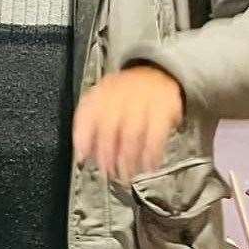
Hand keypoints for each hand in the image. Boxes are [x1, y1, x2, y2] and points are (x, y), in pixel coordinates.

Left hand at [72, 64, 184, 181]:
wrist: (158, 75)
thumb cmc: (125, 97)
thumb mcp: (102, 102)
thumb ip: (90, 126)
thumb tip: (83, 155)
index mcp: (100, 92)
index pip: (86, 115)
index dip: (83, 138)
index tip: (83, 157)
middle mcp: (119, 94)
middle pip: (109, 127)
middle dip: (107, 154)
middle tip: (108, 172)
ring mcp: (143, 99)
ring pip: (132, 133)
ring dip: (128, 158)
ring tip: (127, 174)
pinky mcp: (165, 107)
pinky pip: (157, 134)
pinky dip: (152, 153)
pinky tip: (149, 166)